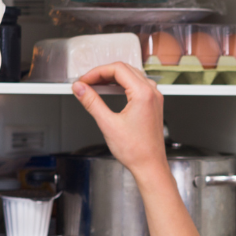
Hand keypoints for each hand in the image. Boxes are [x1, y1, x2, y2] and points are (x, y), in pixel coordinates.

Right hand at [72, 62, 169, 177]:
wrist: (150, 166)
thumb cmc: (136, 151)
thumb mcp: (108, 124)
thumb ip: (91, 102)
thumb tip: (80, 89)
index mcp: (143, 94)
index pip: (117, 69)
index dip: (97, 72)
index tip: (84, 80)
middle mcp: (152, 93)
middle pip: (125, 70)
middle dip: (103, 73)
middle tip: (87, 83)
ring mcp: (154, 99)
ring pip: (132, 76)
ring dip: (113, 78)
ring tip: (96, 86)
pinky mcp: (153, 106)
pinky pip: (138, 86)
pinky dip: (122, 86)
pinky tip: (111, 92)